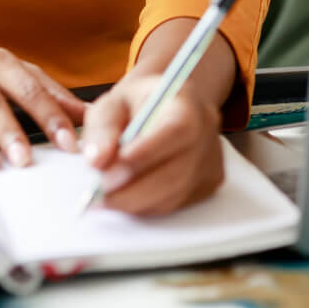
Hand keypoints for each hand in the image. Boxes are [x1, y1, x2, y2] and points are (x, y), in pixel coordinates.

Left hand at [81, 72, 223, 214]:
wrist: (168, 104)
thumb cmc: (139, 101)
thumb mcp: (114, 101)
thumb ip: (103, 127)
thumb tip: (96, 161)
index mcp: (188, 104)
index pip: (174, 132)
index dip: (143, 156)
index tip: (106, 174)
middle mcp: (207, 134)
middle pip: (175, 173)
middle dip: (131, 190)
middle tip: (96, 195)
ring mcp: (211, 161)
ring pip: (174, 195)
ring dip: (135, 202)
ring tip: (104, 197)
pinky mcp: (209, 183)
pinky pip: (176, 204)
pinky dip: (147, 206)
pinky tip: (128, 195)